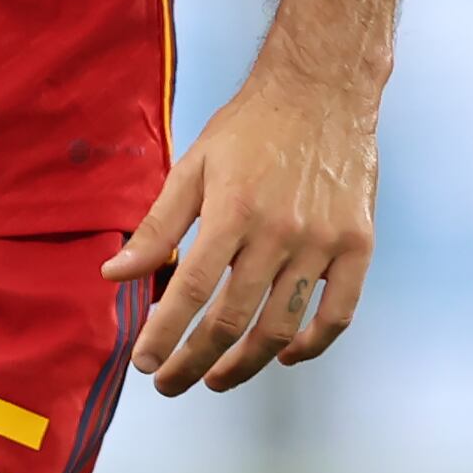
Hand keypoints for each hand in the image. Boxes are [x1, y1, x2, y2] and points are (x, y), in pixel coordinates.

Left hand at [103, 69, 377, 396]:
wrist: (323, 90)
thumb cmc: (249, 127)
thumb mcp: (193, 166)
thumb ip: (156, 226)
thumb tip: (114, 274)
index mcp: (232, 209)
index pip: (191, 290)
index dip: (165, 334)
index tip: (146, 364)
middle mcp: (279, 231)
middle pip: (233, 319)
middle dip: (194, 360)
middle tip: (171, 382)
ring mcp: (324, 241)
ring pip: (283, 327)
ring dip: (246, 363)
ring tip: (217, 377)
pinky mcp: (358, 245)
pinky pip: (338, 314)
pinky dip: (312, 345)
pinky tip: (284, 355)